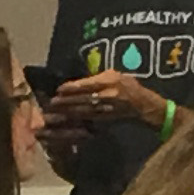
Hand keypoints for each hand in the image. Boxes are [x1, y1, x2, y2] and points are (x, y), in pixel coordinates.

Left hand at [52, 71, 166, 131]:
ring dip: (68, 111)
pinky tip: (66, 119)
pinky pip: (89, 120)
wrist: (141, 104)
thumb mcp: (114, 75)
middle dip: (67, 101)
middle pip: (83, 99)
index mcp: (110, 82)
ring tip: (55, 111)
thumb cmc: (126, 85)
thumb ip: (97, 77)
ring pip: (84, 111)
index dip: (73, 87)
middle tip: (52, 102)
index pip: (88, 85)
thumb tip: (79, 81)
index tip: (60, 89)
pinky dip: (76, 119)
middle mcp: (108, 96)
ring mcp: (106, 109)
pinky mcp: (105, 120)